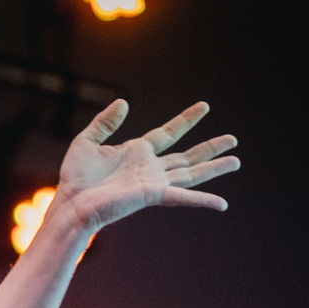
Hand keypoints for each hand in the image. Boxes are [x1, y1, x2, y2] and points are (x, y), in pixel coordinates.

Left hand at [58, 100, 239, 232]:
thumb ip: (105, 122)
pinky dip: (202, 200)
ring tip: (236, 161)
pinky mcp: (153, 195)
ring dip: (214, 167)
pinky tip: (222, 204)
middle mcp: (150, 168)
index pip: (168, 133)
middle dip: (210, 148)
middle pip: (187, 156)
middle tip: (233, 139)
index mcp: (137, 152)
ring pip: (192, 174)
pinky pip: (183, 197)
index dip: (186, 120)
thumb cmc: (75, 177)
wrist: (71, 202)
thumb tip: (124, 102)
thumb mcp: (87, 140)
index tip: (204, 107)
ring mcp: (154, 182)